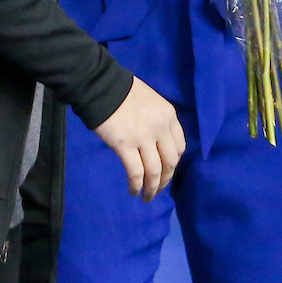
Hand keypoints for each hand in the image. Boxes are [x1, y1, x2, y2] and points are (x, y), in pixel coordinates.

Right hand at [95, 77, 184, 201]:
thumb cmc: (124, 91)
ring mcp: (144, 137)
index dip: (174, 163)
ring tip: (147, 197)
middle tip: (158, 189)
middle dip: (165, 179)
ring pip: (155, 171)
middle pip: (170, 162)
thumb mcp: (151, 101)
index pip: (179, 146)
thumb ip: (158, 121)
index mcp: (169, 115)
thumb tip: (156, 143)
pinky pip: (136, 172)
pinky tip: (133, 191)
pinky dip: (136, 185)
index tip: (167, 170)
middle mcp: (160, 128)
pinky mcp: (125, 145)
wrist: (101, 85)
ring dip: (152, 188)